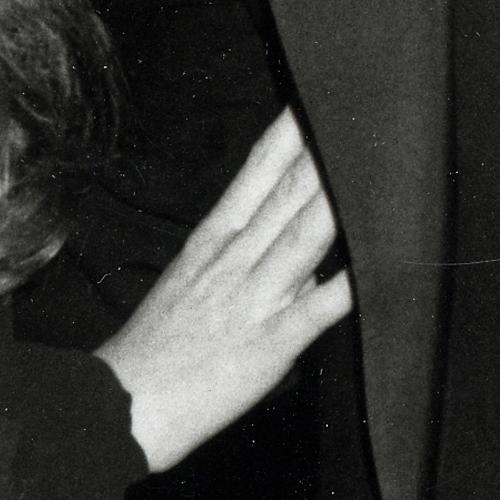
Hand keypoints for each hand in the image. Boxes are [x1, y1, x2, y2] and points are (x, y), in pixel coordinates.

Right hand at [96, 107, 351, 474]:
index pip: (259, 169)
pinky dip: (350, 283)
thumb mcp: (187, 280)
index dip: (291, 129)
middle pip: (291, 189)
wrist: (118, 405)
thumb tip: (290, 240)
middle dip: (328, 148)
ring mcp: (254, 297)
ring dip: (342, 197)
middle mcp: (236, 258)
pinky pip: (319, 307)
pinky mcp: (271, 341)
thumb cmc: (154, 349)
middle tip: (363, 106)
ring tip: (376, 160)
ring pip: (307, 233)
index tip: (318, 94)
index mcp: (214, 239)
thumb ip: (239, 254)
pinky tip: (381, 262)